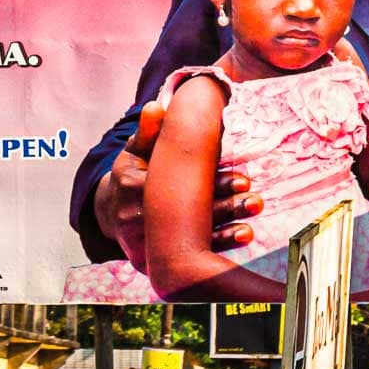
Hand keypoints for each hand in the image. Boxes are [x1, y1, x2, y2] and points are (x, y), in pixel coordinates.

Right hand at [95, 100, 264, 269]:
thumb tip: (156, 107)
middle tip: (255, 201)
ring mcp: (142, 243)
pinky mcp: (151, 262)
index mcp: (133, 185)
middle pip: (186, 216)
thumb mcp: (137, 149)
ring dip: (222, 235)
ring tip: (250, 228)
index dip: (211, 183)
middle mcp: (136, 217)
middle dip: (223, 209)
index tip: (242, 179)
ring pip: (188, 240)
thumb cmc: (134, 171)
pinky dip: (213, 250)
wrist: (113, 209)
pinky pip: (184, 258)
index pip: (178, 185)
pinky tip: (239, 240)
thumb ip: (148, 130)